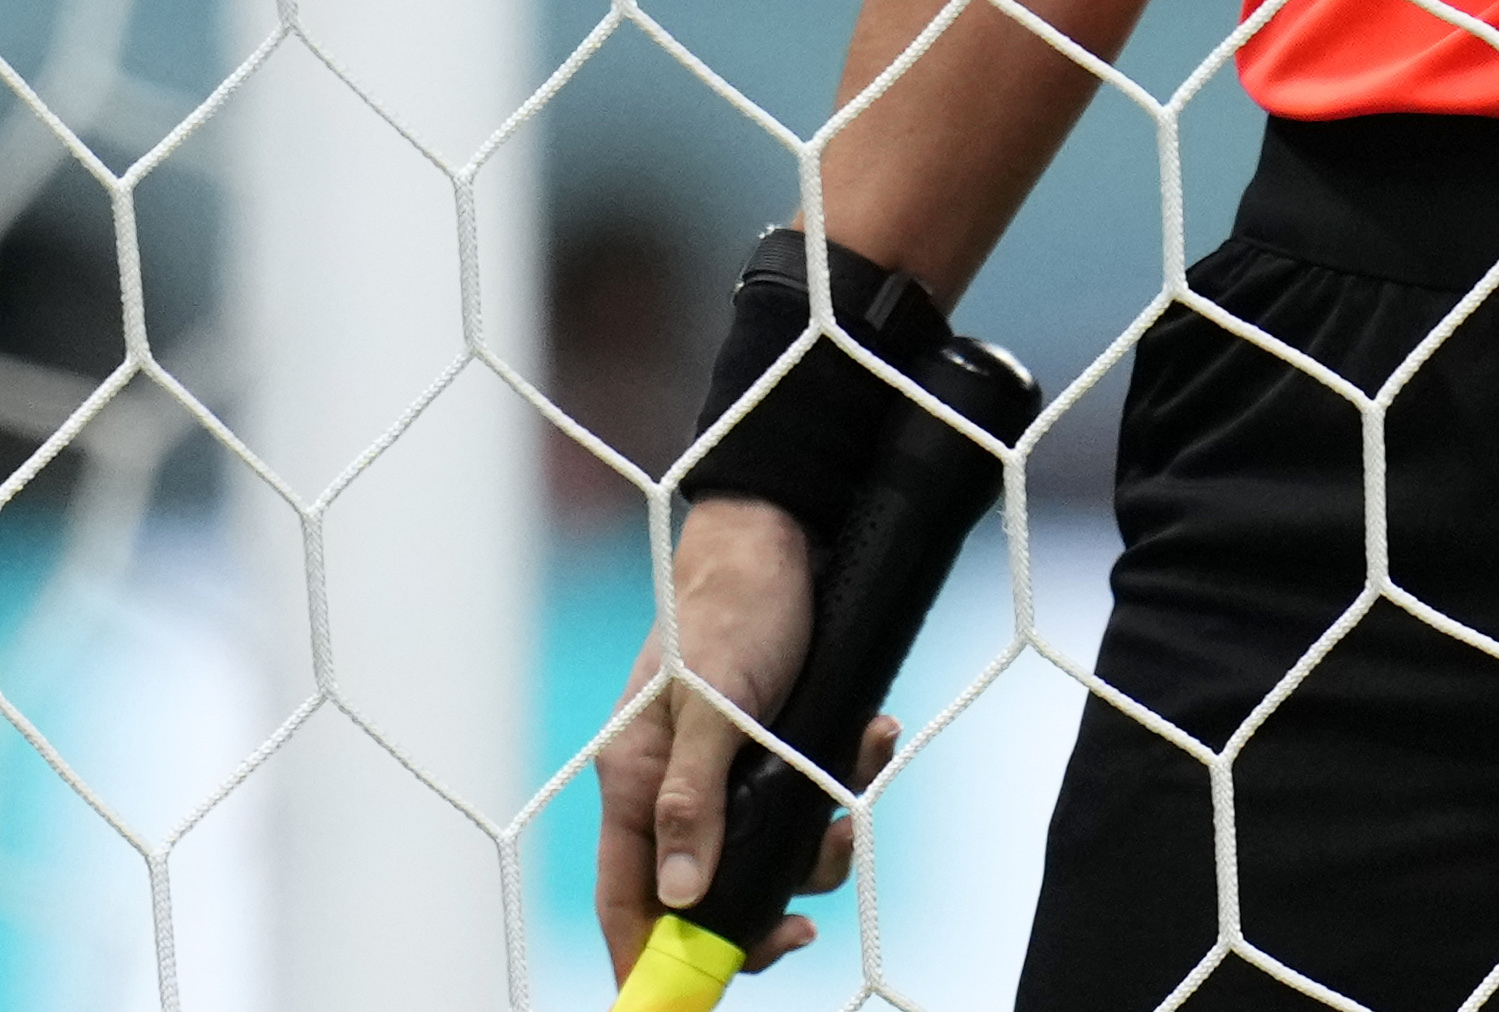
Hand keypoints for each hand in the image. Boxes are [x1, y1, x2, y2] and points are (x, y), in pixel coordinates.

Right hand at [590, 499, 893, 981]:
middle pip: (701, 892)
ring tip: (852, 805)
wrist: (782, 534)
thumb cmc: (731, 606)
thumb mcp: (716, 704)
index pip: (626, 897)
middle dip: (755, 914)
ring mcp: (722, 769)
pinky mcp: (770, 749)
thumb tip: (683, 895)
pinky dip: (840, 787)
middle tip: (804, 927)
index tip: (679, 1000)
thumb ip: (695, 800)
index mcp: (635, 778)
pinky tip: (872, 740)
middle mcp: (673, 784)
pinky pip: (803, 801)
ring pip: (763, 852)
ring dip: (815, 847)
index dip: (648, 958)